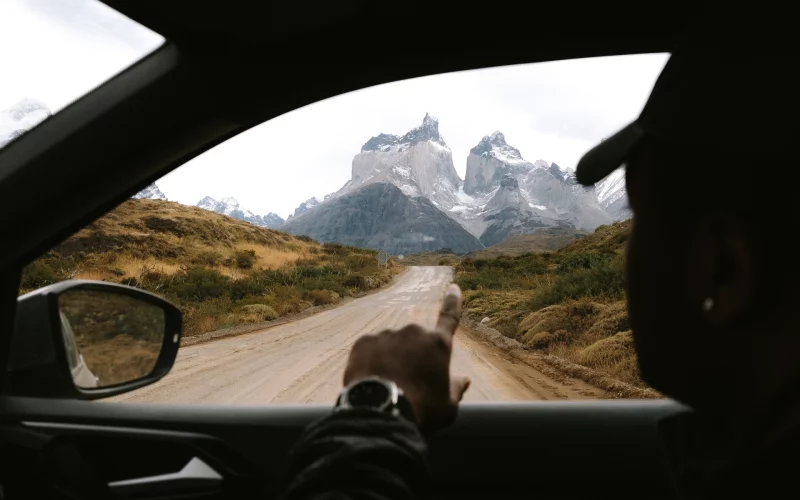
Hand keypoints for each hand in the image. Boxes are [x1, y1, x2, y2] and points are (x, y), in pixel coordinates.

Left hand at [343, 283, 470, 430]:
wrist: (380, 412)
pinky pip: (370, 349)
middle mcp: (414, 332)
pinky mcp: (364, 342)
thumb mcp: (448, 407)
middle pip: (414, 342)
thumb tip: (463, 380)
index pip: (450, 317)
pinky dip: (371, 361)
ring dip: (390, 359)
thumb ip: (456, 389)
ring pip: (391, 346)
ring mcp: (387, 335)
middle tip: (407, 383)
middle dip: (411, 356)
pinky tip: (372, 381)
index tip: (453, 287)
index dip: (453, 302)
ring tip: (387, 386)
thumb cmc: (421, 412)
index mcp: (438, 344)